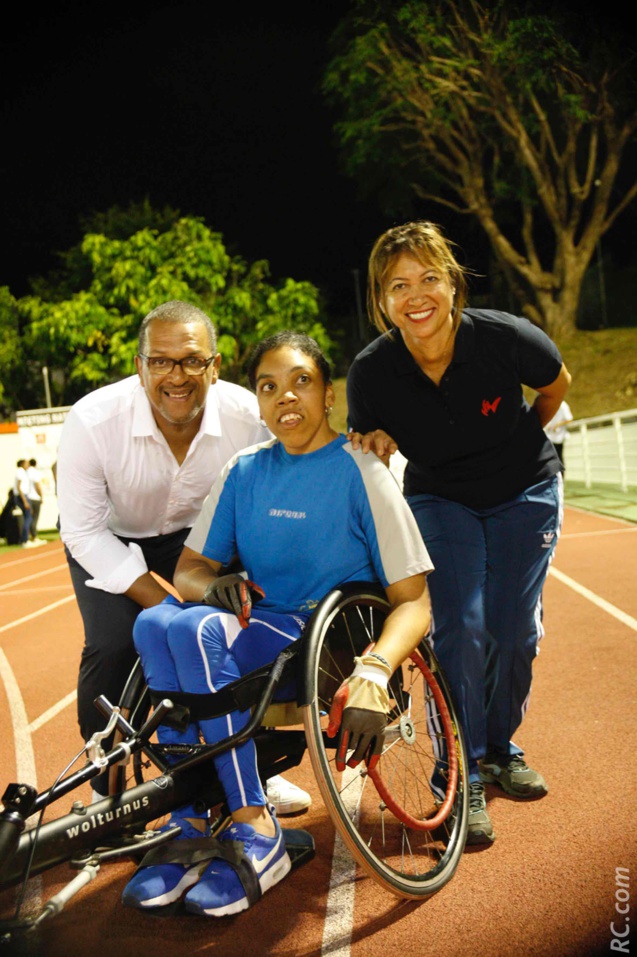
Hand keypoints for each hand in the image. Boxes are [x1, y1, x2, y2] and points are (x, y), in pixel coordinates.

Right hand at [202, 574, 264, 628]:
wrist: (216, 585)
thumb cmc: (236, 591)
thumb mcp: (246, 590)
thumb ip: (255, 593)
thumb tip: (263, 594)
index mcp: (239, 579)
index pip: (244, 591)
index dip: (246, 604)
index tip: (247, 616)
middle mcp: (228, 580)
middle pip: (234, 599)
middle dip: (239, 613)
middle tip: (244, 625)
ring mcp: (217, 586)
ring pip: (225, 601)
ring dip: (230, 612)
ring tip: (235, 620)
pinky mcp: (209, 592)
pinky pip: (216, 604)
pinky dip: (221, 610)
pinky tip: (224, 615)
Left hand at [326, 655, 390, 770]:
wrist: (372, 679)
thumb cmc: (353, 688)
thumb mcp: (338, 697)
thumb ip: (334, 716)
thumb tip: (330, 734)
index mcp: (349, 717)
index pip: (344, 742)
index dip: (341, 757)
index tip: (339, 767)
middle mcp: (361, 724)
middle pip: (354, 748)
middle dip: (350, 759)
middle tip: (346, 766)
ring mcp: (373, 725)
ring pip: (366, 748)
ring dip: (360, 759)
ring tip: (355, 764)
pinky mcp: (381, 725)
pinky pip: (378, 744)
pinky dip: (375, 756)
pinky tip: (371, 764)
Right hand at [346, 429, 397, 465]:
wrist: (368, 464)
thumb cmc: (377, 463)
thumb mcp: (382, 464)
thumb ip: (383, 462)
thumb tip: (379, 467)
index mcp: (386, 443)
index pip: (391, 443)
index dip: (392, 447)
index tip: (392, 452)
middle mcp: (377, 438)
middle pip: (378, 437)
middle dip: (378, 445)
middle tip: (378, 454)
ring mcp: (367, 438)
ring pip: (365, 436)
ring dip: (362, 442)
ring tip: (356, 448)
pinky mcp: (358, 439)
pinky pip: (354, 435)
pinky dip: (351, 436)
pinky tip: (348, 439)